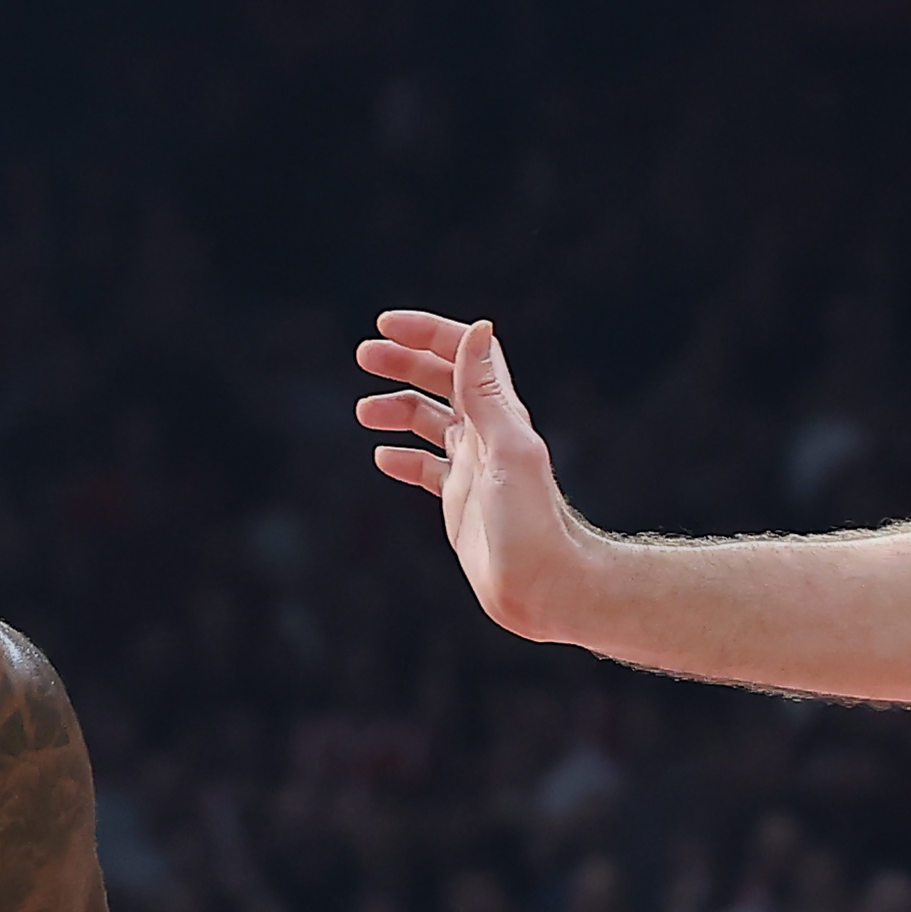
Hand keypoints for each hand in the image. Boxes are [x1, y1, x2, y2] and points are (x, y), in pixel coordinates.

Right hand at [354, 311, 599, 642]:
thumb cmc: (533, 524)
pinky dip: (403, 457)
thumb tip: (477, 328)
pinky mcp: (461, 501)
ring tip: (363, 411)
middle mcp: (485, 435)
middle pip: (440, 382)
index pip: (462, 355)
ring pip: (428, 423)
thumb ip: (486, 392)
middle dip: (403, 363)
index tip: (385, 325)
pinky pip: (427, 469)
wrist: (546, 586)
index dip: (426, 334)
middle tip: (363, 355)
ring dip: (397, 408)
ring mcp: (472, 468)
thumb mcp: (507, 450)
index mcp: (498, 415)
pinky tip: (383, 457)